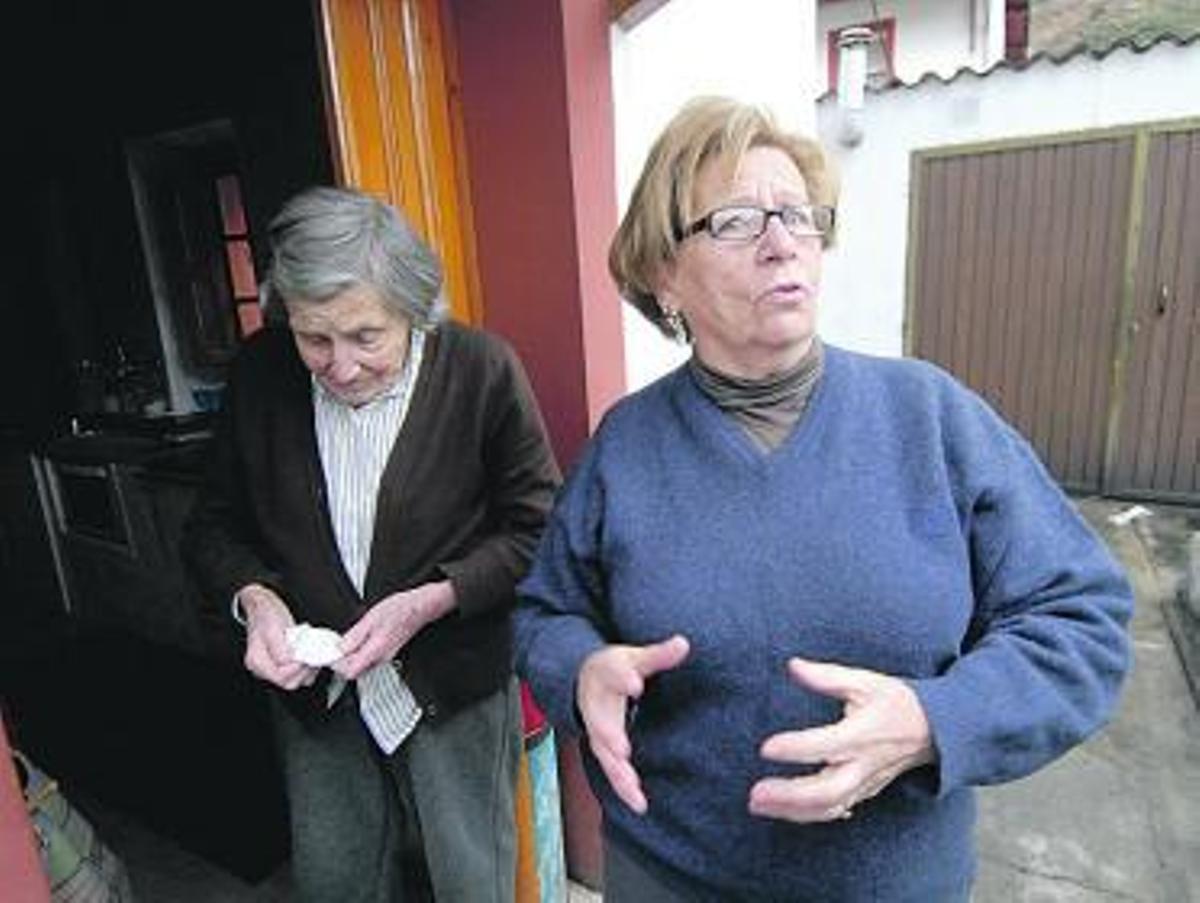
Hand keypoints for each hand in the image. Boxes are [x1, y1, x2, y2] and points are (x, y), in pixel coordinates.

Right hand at [239, 583, 318, 690]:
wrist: (263, 605)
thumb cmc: (266, 613)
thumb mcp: (273, 627)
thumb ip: (281, 648)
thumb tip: (291, 662)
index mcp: (257, 661)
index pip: (280, 676)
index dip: (297, 668)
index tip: (306, 655)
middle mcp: (263, 669)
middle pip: (288, 682)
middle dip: (304, 671)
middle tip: (313, 656)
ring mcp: (272, 668)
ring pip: (295, 680)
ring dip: (308, 670)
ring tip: (312, 655)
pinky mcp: (282, 665)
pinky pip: (297, 674)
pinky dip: (307, 668)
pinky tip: (310, 655)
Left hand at [333, 581, 456, 679]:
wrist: (420, 607)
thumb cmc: (401, 609)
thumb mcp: (372, 618)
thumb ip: (354, 636)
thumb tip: (340, 647)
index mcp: (376, 650)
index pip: (350, 671)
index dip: (337, 664)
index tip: (330, 653)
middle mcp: (381, 658)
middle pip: (355, 671)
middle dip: (341, 661)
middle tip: (334, 647)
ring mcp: (385, 657)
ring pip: (361, 666)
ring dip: (350, 657)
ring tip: (344, 643)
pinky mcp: (387, 652)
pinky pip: (368, 659)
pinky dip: (359, 653)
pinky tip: (357, 641)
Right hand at [577, 635, 689, 813]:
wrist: (584, 679)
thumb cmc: (616, 668)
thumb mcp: (635, 657)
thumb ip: (658, 655)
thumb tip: (684, 643)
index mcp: (606, 674)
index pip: (614, 674)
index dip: (624, 678)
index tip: (635, 683)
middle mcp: (596, 704)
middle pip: (600, 721)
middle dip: (609, 735)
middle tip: (622, 750)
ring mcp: (597, 729)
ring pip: (603, 752)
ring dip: (616, 771)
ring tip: (633, 788)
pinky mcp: (602, 748)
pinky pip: (611, 769)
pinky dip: (622, 786)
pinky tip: (639, 803)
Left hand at [748, 657, 934, 822]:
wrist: (933, 730)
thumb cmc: (896, 702)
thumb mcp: (865, 681)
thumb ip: (826, 676)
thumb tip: (793, 665)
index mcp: (863, 734)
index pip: (826, 746)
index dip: (796, 749)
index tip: (766, 748)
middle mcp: (863, 764)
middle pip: (827, 791)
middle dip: (790, 795)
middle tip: (756, 792)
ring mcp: (865, 782)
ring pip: (829, 806)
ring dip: (792, 810)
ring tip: (758, 804)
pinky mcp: (864, 791)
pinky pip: (836, 810)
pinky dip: (809, 816)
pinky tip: (784, 812)